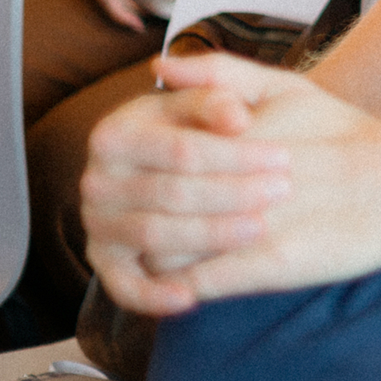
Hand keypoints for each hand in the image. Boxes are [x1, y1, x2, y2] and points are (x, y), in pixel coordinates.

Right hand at [82, 55, 293, 313]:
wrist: (196, 162)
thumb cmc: (218, 123)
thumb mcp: (228, 91)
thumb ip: (223, 83)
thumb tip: (232, 110)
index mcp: (119, 129)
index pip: (182, 148)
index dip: (235, 155)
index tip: (283, 157)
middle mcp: (97, 177)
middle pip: (170, 192)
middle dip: (231, 194)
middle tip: (281, 192)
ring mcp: (98, 223)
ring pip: (154, 235)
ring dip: (208, 237)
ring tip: (258, 230)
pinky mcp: (106, 263)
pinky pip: (124, 286)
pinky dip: (154, 295)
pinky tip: (191, 297)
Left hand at [84, 54, 380, 312]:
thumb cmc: (344, 134)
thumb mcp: (285, 89)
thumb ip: (221, 74)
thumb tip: (162, 66)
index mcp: (237, 131)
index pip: (154, 152)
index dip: (136, 167)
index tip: (134, 174)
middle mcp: (240, 176)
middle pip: (154, 201)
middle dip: (139, 210)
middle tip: (136, 214)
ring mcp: (254, 223)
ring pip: (167, 246)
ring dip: (154, 249)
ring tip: (156, 246)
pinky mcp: (270, 266)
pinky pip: (199, 284)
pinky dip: (180, 287)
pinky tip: (182, 282)